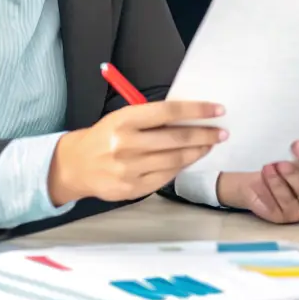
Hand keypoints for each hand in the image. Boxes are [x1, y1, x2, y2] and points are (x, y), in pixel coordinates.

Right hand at [48, 101, 225, 205]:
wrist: (76, 165)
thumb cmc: (106, 135)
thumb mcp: (123, 117)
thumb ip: (152, 117)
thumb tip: (190, 116)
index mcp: (125, 120)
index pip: (169, 112)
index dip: (197, 110)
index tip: (218, 109)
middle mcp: (127, 145)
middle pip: (176, 138)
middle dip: (204, 134)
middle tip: (222, 131)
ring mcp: (129, 170)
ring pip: (174, 159)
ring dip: (198, 151)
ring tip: (211, 144)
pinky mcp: (132, 189)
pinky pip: (165, 177)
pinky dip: (181, 167)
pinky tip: (190, 159)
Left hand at [217, 130, 298, 222]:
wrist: (248, 177)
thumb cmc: (271, 155)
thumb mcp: (283, 142)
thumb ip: (297, 134)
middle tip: (296, 144)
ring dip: (292, 177)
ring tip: (275, 163)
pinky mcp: (289, 216)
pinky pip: (288, 206)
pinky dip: (277, 188)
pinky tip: (267, 174)